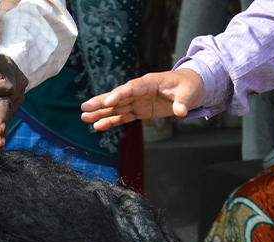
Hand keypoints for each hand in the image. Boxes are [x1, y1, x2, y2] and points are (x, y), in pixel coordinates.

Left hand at [0, 53, 27, 147]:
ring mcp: (16, 94)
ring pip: (8, 111)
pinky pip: (8, 119)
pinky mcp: (14, 106)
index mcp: (2, 64)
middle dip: (1, 114)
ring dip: (2, 127)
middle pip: (6, 96)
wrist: (5, 68)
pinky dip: (3, 133)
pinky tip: (0, 144)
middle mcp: (13, 79)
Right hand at [80, 69, 204, 130]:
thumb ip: (183, 102)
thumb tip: (181, 111)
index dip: (120, 94)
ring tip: (84, 118)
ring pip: (116, 107)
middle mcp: (139, 91)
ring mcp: (138, 101)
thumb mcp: (189, 92)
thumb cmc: (188, 86)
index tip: (108, 101)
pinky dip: (111, 121)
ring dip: (100, 113)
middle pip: (117, 97)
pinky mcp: (139, 110)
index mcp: (149, 82)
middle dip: (101, 102)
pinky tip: (98, 126)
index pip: (132, 88)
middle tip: (85, 108)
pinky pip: (123, 117)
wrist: (189, 87)